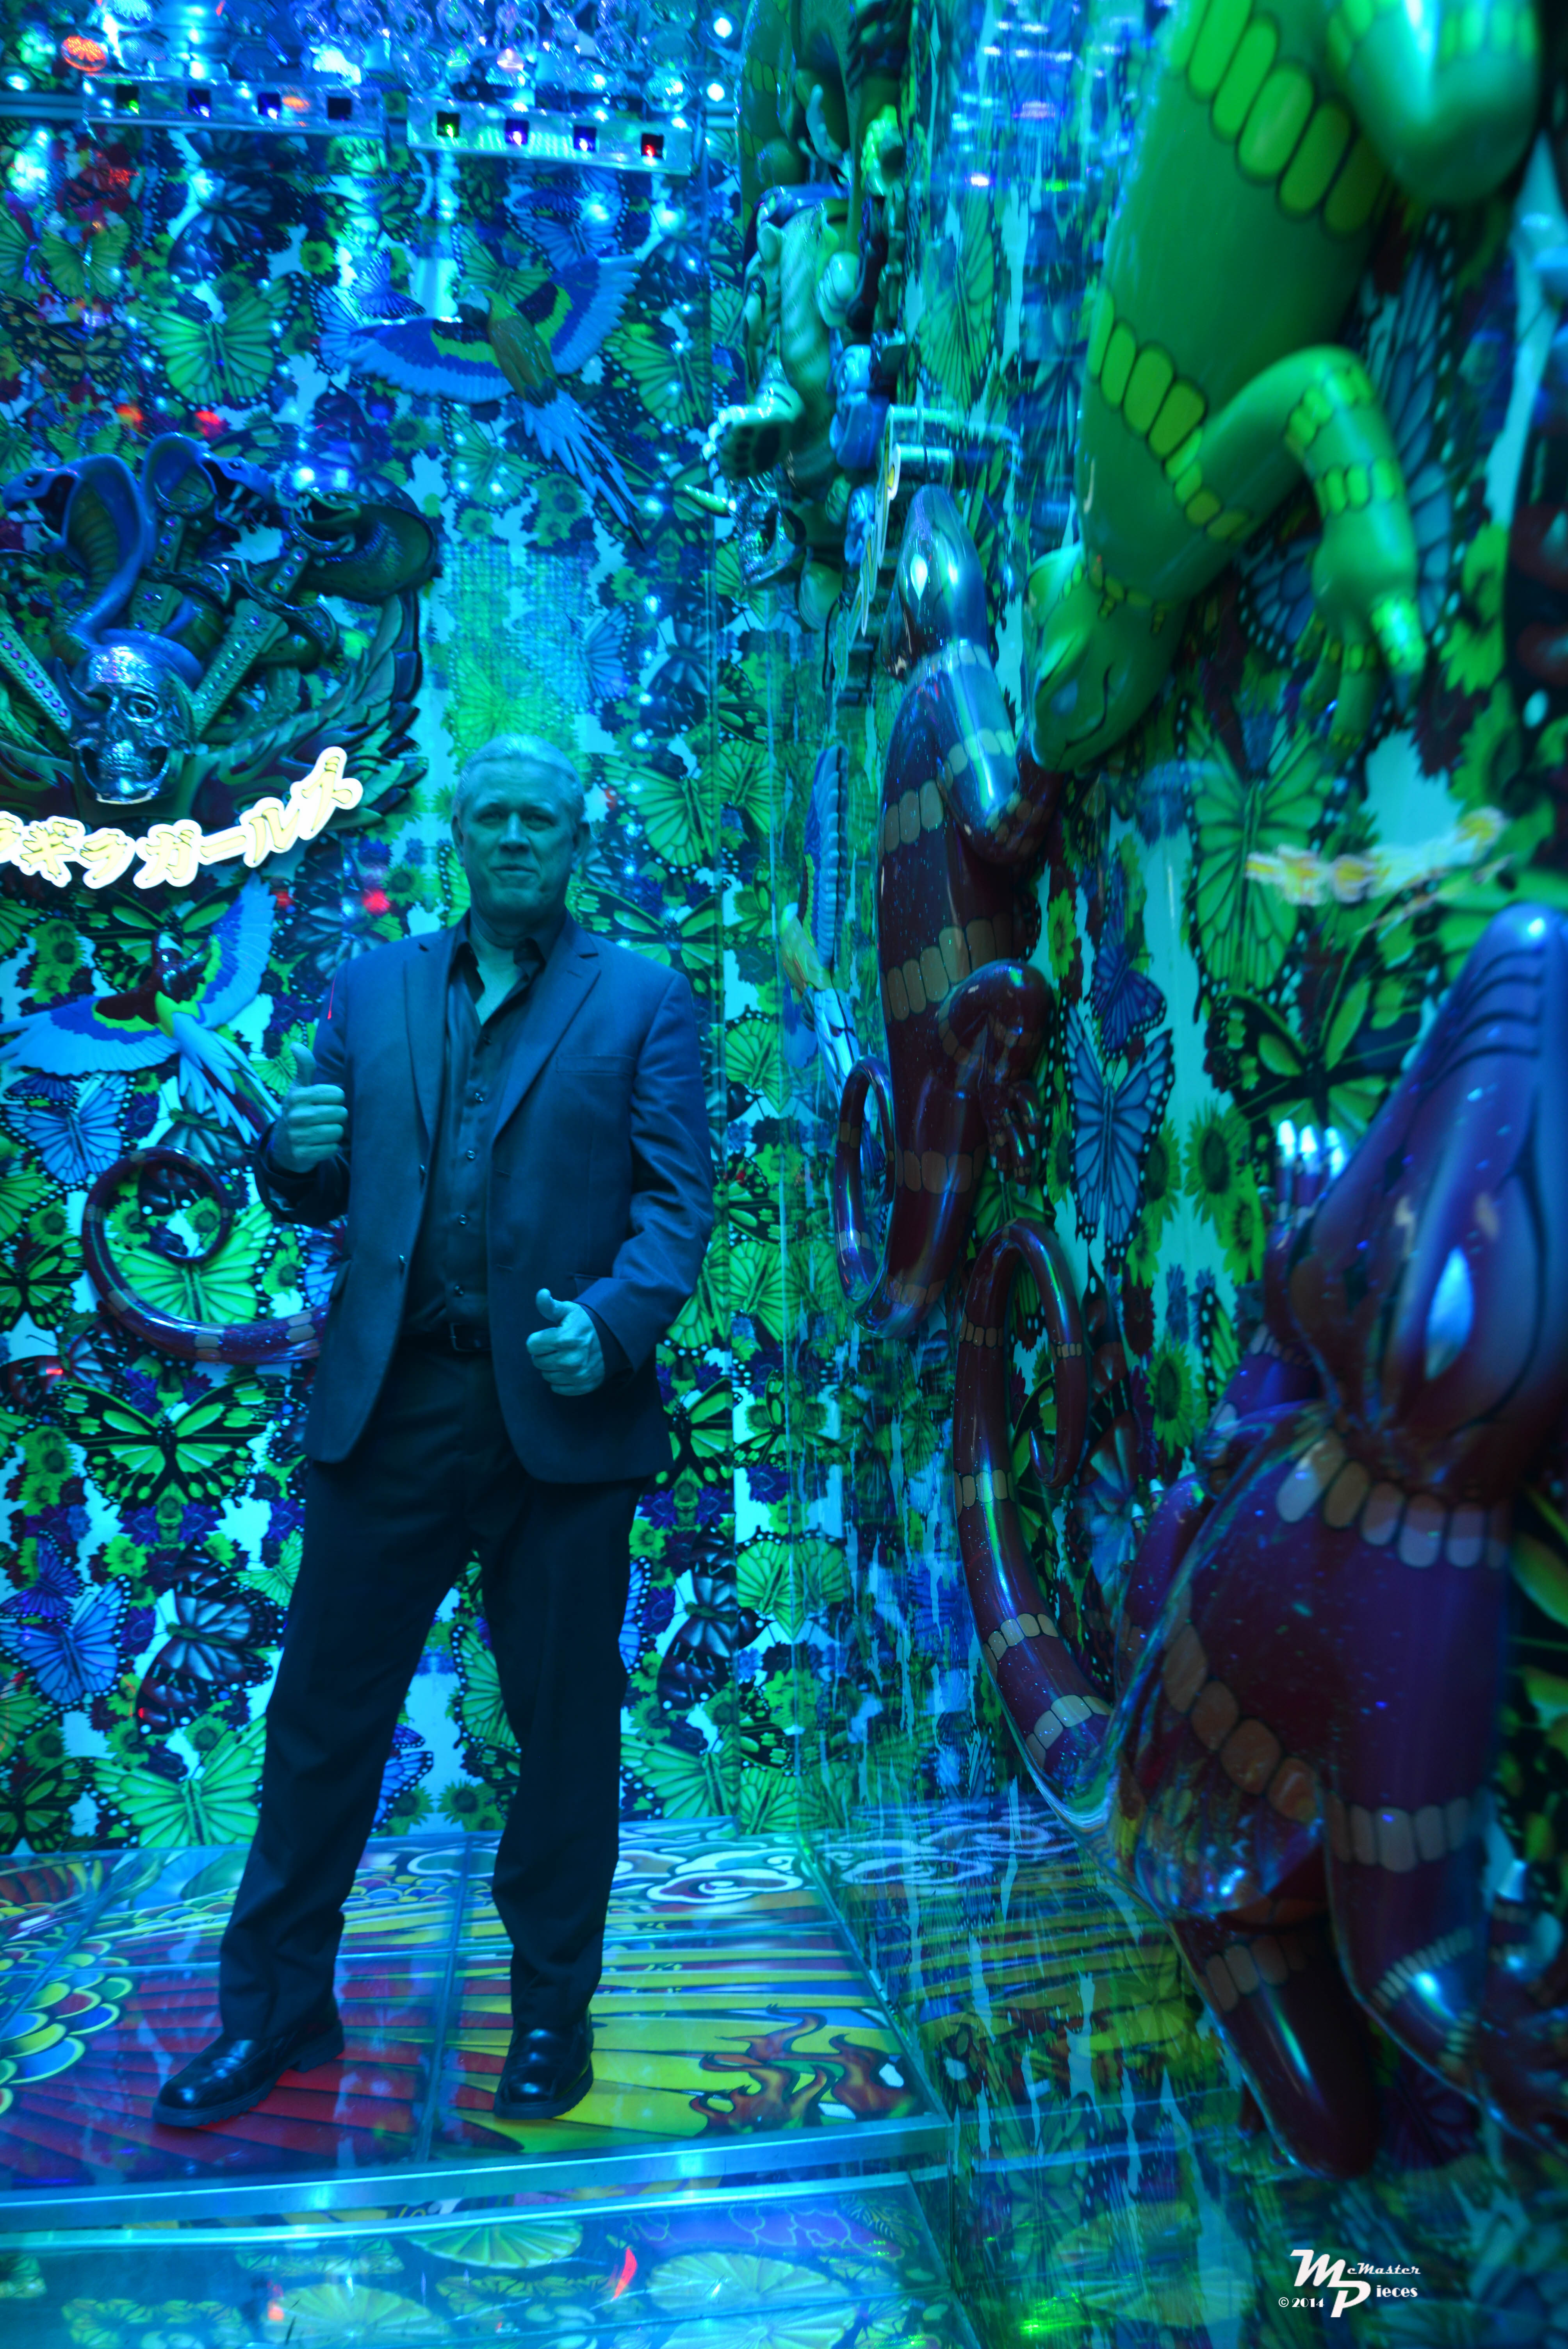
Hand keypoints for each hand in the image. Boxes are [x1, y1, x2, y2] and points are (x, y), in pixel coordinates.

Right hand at [270, 1043, 347, 1173]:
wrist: (283, 1147)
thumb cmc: (298, 1112)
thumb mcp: (299, 1089)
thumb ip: (304, 1067)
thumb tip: (296, 1044)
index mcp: (297, 1096)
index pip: (338, 1094)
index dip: (336, 1100)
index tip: (324, 1103)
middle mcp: (295, 1116)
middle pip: (340, 1113)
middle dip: (337, 1117)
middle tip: (324, 1119)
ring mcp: (298, 1137)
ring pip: (338, 1132)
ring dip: (334, 1133)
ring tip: (321, 1131)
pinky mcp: (303, 1155)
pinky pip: (332, 1148)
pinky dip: (330, 1147)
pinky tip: (319, 1145)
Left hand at [527, 1288, 605, 1395]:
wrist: (611, 1339)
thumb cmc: (584, 1324)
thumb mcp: (568, 1311)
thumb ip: (549, 1305)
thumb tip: (541, 1293)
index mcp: (565, 1339)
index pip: (531, 1345)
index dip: (539, 1339)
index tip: (551, 1335)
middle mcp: (571, 1360)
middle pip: (537, 1361)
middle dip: (544, 1353)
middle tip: (557, 1346)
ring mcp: (578, 1375)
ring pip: (546, 1375)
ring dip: (551, 1367)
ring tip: (564, 1356)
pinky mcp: (582, 1385)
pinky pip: (557, 1388)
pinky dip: (560, 1379)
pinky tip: (568, 1369)